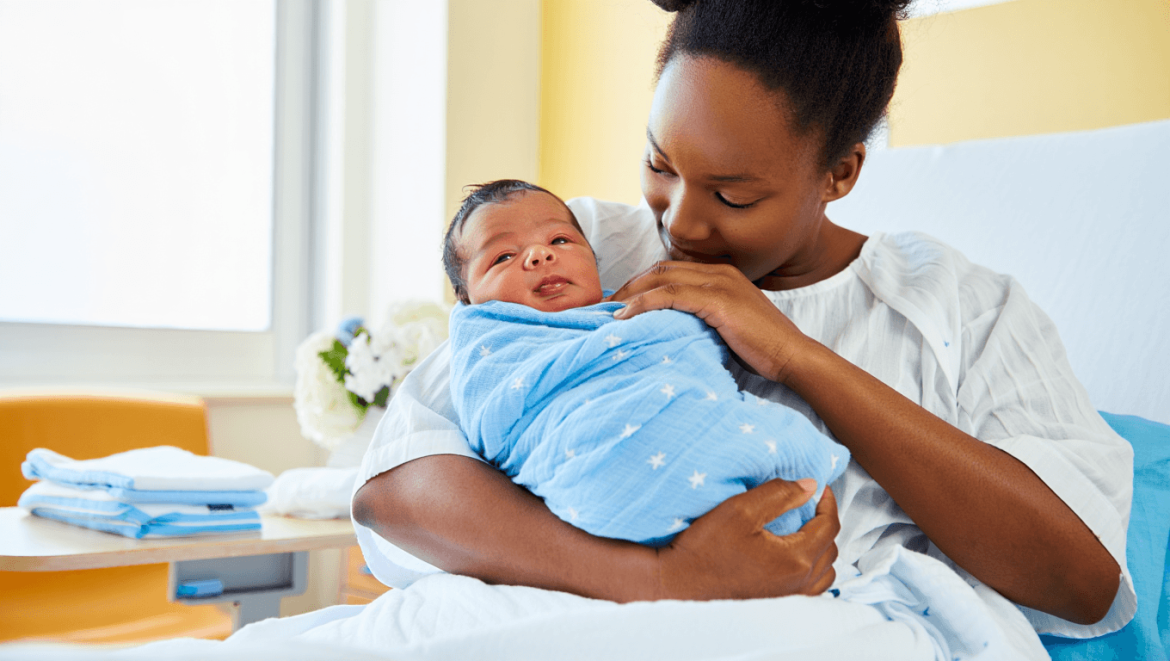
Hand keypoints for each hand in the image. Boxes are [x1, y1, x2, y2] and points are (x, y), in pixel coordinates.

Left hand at [610, 261, 811, 382]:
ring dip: (629, 293)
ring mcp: (719, 283)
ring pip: (661, 278)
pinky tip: (625, 317)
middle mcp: (718, 272)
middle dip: (628, 285)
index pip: (670, 270)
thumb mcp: (726, 327)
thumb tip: (670, 330)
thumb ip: (702, 319)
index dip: (640, 283)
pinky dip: (643, 303)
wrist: (792, 357)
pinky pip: (670, 294)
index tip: (617, 302)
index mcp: (721, 275)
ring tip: (607, 313)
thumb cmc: (761, 350)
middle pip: (660, 268)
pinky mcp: (718, 300)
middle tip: (604, 306)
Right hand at [655, 479, 839, 599]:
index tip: (819, 488)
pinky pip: (811, 589)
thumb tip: (810, 486)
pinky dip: (813, 571)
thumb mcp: (740, 510)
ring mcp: (789, 599)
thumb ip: (779, 494)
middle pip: (831, 549)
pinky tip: (795, 560)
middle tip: (809, 505)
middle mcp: (799, 583)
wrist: (680, 585)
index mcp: (796, 559)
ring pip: (825, 573)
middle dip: (824, 523)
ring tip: (805, 531)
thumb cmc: (706, 549)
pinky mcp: (778, 606)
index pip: (829, 525)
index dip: (828, 502)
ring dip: (821, 549)